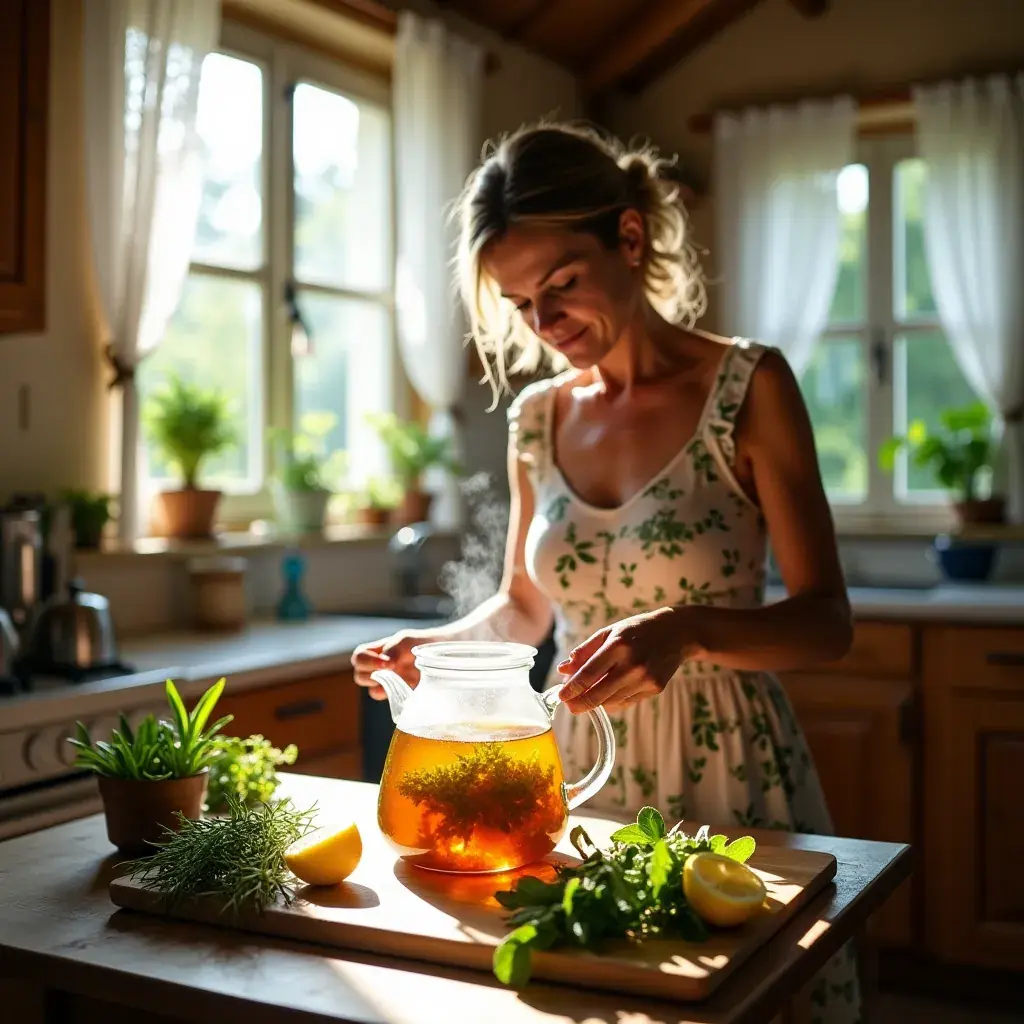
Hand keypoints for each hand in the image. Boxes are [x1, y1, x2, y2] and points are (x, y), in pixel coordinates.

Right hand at [351, 630, 432, 700]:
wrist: (447, 651)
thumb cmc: (424, 641)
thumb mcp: (408, 640)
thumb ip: (395, 648)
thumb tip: (386, 663)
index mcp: (378, 651)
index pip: (359, 657)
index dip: (366, 661)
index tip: (386, 663)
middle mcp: (380, 668)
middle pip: (360, 676)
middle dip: (371, 675)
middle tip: (391, 672)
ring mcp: (391, 682)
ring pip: (373, 691)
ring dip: (382, 687)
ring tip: (400, 680)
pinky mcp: (403, 695)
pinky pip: (392, 700)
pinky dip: (397, 697)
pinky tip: (410, 690)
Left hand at [557, 608, 696, 713]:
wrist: (678, 633)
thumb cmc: (637, 630)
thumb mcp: (609, 632)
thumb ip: (585, 651)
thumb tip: (563, 670)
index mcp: (618, 645)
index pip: (589, 673)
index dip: (572, 688)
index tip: (561, 696)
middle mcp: (632, 664)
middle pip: (599, 694)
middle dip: (580, 703)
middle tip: (569, 706)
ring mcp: (645, 679)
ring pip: (611, 701)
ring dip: (596, 701)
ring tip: (588, 695)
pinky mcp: (655, 689)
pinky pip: (626, 702)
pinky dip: (614, 700)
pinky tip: (609, 692)